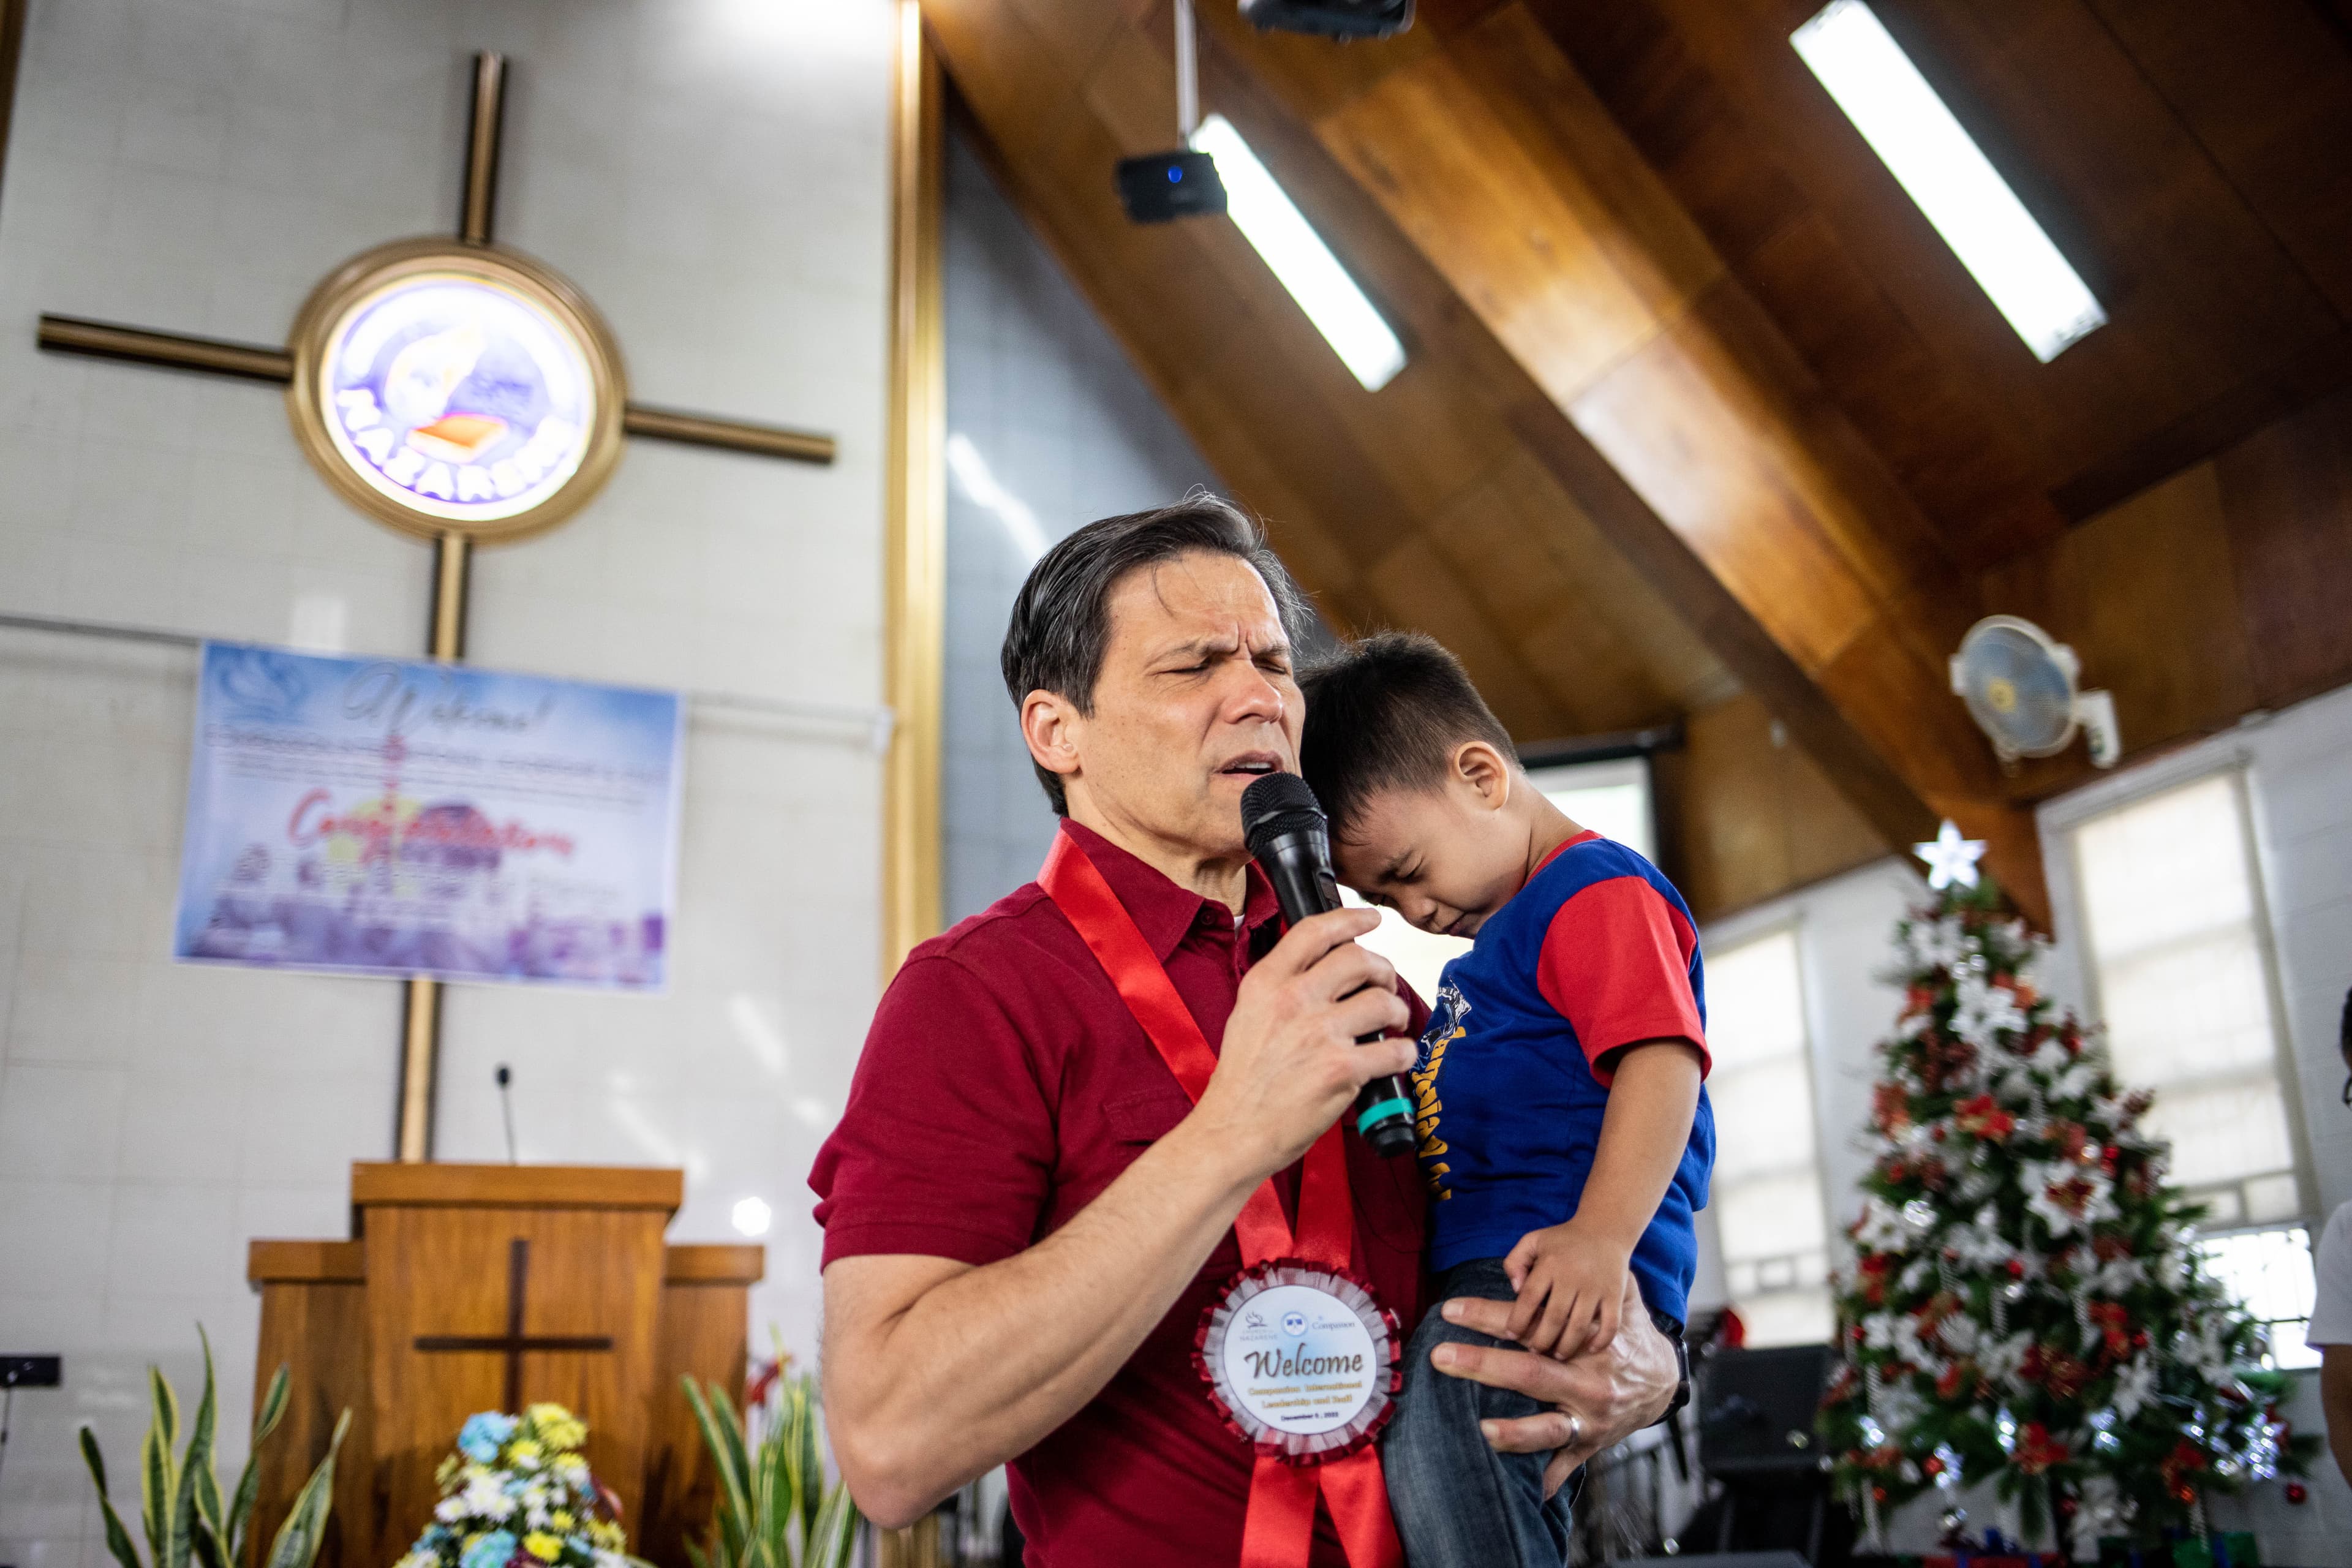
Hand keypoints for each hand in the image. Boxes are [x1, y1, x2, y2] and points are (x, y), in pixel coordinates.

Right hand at [1197, 907, 1411, 1178]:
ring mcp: (1320, 1033)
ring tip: (1392, 1023)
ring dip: (1396, 1011)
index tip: (1370, 919)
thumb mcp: (1247, 1014)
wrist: (1233, 1130)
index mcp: (1266, 983)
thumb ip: (1281, 986)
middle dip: (1382, 968)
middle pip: (1358, 959)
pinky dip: (1403, 1053)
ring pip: (1383, 1001)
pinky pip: (1394, 1049)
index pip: (1315, 931)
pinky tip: (1395, 1057)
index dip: (1350, 918)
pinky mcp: (1342, 1069)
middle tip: (1385, 982)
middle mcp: (1293, 1000)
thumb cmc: (1242, 1080)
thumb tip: (1323, 968)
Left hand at [1429, 1274, 1674, 1497]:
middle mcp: (1586, 1381)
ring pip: (1548, 1429)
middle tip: (1441, 1356)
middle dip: (1482, 1365)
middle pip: (1529, 1374)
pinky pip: (1566, 1464)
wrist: (1664, 1380)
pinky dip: (1547, 1479)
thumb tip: (1550, 1260)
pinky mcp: (1591, 1443)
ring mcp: (1589, 1418)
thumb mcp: (1619, 1299)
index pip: (1528, 1325)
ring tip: (1481, 1430)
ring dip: (1514, 1432)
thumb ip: (1588, 1279)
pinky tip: (1524, 1492)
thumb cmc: (1628, 1333)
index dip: (1487, 1316)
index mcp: (1586, 1342)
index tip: (1449, 1310)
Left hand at [1503, 1220, 1630, 1357]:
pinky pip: (1610, 1323)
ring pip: (1580, 1325)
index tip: (1512, 1334)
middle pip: (1554, 1317)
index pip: (1529, 1298)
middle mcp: (1573, 1277)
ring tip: (1557, 1355)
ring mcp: (1596, 1287)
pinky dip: (1601, 1340)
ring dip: (1567, 1345)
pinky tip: (1590, 1349)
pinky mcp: (1615, 1294)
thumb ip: (1515, 1262)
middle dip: (1542, 1340)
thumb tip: (1515, 1289)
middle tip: (1536, 1351)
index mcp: (1550, 1264)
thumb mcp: (1533, 1241)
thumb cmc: (1563, 1240)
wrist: (1605, 1229)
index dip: (1518, 1320)